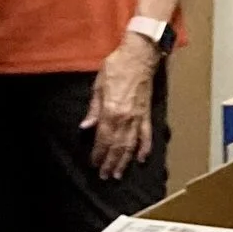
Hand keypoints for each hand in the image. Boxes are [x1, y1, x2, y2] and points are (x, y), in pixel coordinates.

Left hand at [81, 38, 157, 178]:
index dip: (98, 153)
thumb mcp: (98, 85)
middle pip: (116, 146)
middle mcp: (125, 118)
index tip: (94, 164)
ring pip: (130, 145)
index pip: (103, 139)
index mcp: (111, 111)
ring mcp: (137, 117)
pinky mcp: (146, 114)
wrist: (139, 56)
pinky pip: (146, 135)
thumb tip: (85, 127)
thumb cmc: (116, 67)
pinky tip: (142, 159)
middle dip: (110, 162)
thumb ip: (93, 109)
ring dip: (124, 161)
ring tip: (119, 174)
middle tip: (105, 176)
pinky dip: (145, 149)